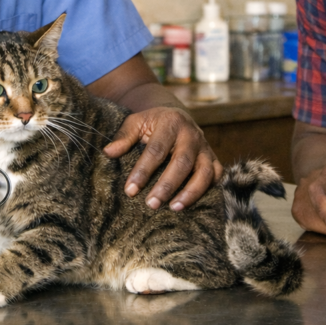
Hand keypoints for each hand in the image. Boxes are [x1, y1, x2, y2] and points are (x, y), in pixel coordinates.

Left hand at [103, 106, 222, 210]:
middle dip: (167, 185)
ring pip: (204, 172)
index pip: (156, 150)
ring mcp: (205, 148)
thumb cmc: (152, 123)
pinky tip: (193, 205)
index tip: (130, 190)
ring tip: (173, 208)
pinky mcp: (214, 159)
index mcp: (171, 122)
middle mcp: (192, 134)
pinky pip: (217, 176)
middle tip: (151, 204)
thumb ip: (124, 136)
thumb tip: (108, 152)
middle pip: (182, 162)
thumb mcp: (136, 122)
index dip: (143, 171)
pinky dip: (208, 191)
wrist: (175, 116)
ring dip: (190, 192)